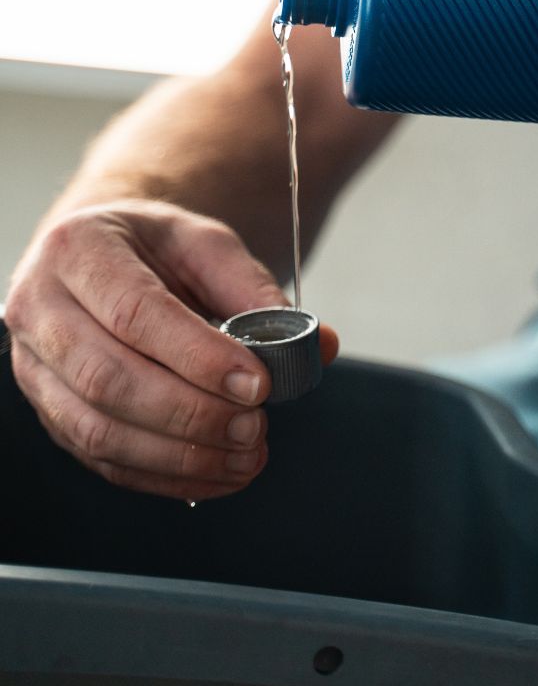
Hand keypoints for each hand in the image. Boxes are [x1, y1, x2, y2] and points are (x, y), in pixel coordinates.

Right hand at [5, 200, 338, 499]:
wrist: (106, 255)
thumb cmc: (158, 248)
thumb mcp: (208, 246)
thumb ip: (260, 293)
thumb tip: (319, 345)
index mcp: (79, 250)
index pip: (136, 313)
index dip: (199, 356)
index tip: (258, 384)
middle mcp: (40, 309)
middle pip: (110, 378)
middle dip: (192, 413)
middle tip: (256, 427)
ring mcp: (35, 367)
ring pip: (98, 429)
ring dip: (180, 455)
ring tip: (247, 455)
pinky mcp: (50, 413)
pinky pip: (101, 459)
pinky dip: (163, 475)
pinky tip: (217, 473)